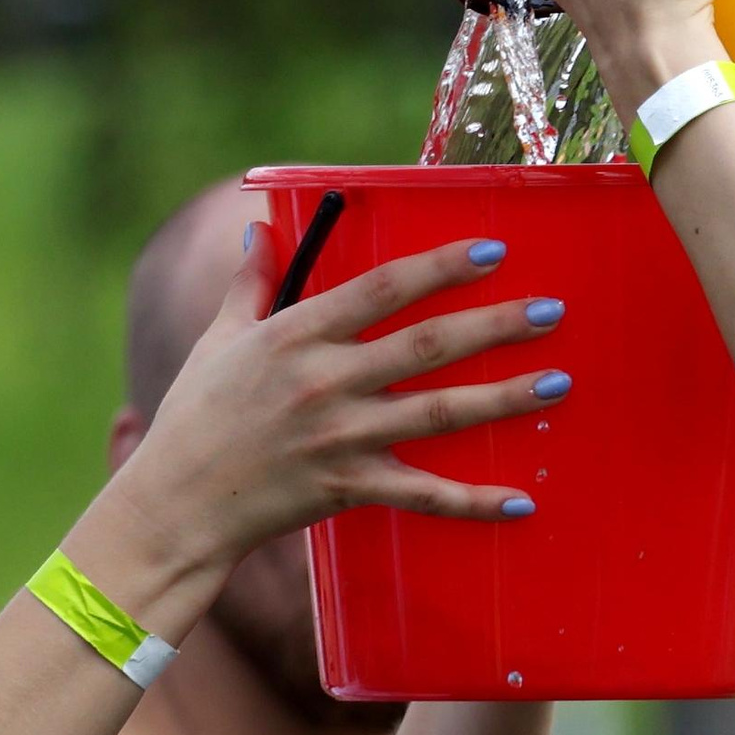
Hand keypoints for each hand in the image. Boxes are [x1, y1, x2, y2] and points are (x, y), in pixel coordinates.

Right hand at [95, 230, 571, 591]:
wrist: (177, 504)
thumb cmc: (196, 417)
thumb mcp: (219, 341)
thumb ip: (249, 285)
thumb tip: (257, 230)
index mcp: (297, 336)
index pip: (382, 289)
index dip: (440, 267)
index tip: (492, 250)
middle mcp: (325, 382)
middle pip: (426, 346)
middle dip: (494, 326)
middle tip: (552, 311)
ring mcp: (342, 438)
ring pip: (438, 414)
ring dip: (503, 399)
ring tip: (557, 383)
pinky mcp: (349, 488)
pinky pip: (423, 495)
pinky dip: (473, 502)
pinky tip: (522, 499)